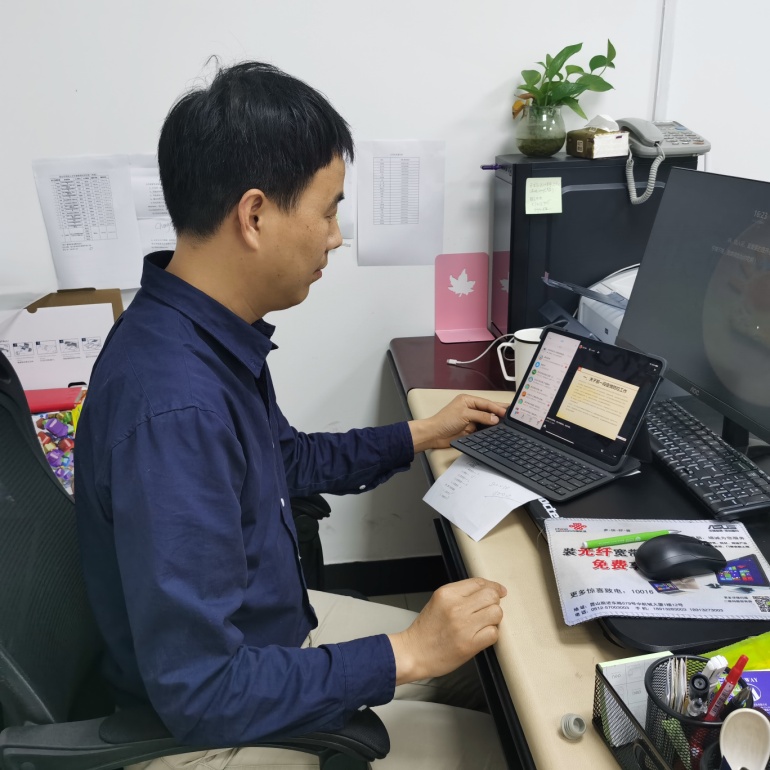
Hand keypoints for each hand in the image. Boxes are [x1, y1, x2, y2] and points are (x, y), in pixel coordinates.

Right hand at [387, 578, 506, 684]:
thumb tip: (487, 590)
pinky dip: (490, 635)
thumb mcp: (439, 601)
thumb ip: (460, 594)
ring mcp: (463, 626)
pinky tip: (481, 636)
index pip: (479, 582)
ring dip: (493, 619)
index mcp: (447, 593)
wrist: (414, 652)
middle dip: (494, 602)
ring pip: (496, 613)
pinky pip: (493, 633)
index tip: (498, 591)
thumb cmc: (426, 630)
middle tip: (488, 609)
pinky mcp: (469, 644)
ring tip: (484, 624)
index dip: (493, 587)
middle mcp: (455, 607)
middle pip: (491, 596)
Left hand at [408, 394, 507, 452]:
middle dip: (499, 412)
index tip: (507, 411)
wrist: (435, 434)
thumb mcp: (464, 415)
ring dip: (495, 422)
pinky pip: (483, 429)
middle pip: (488, 410)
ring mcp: (471, 420)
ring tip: (508, 422)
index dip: (497, 407)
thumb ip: (481, 416)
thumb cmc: (444, 421)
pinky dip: (490, 430)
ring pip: (487, 420)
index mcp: (468, 400)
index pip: (486, 403)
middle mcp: (470, 409)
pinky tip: (497, 430)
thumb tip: (494, 418)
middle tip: (512, 414)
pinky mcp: (471, 430)